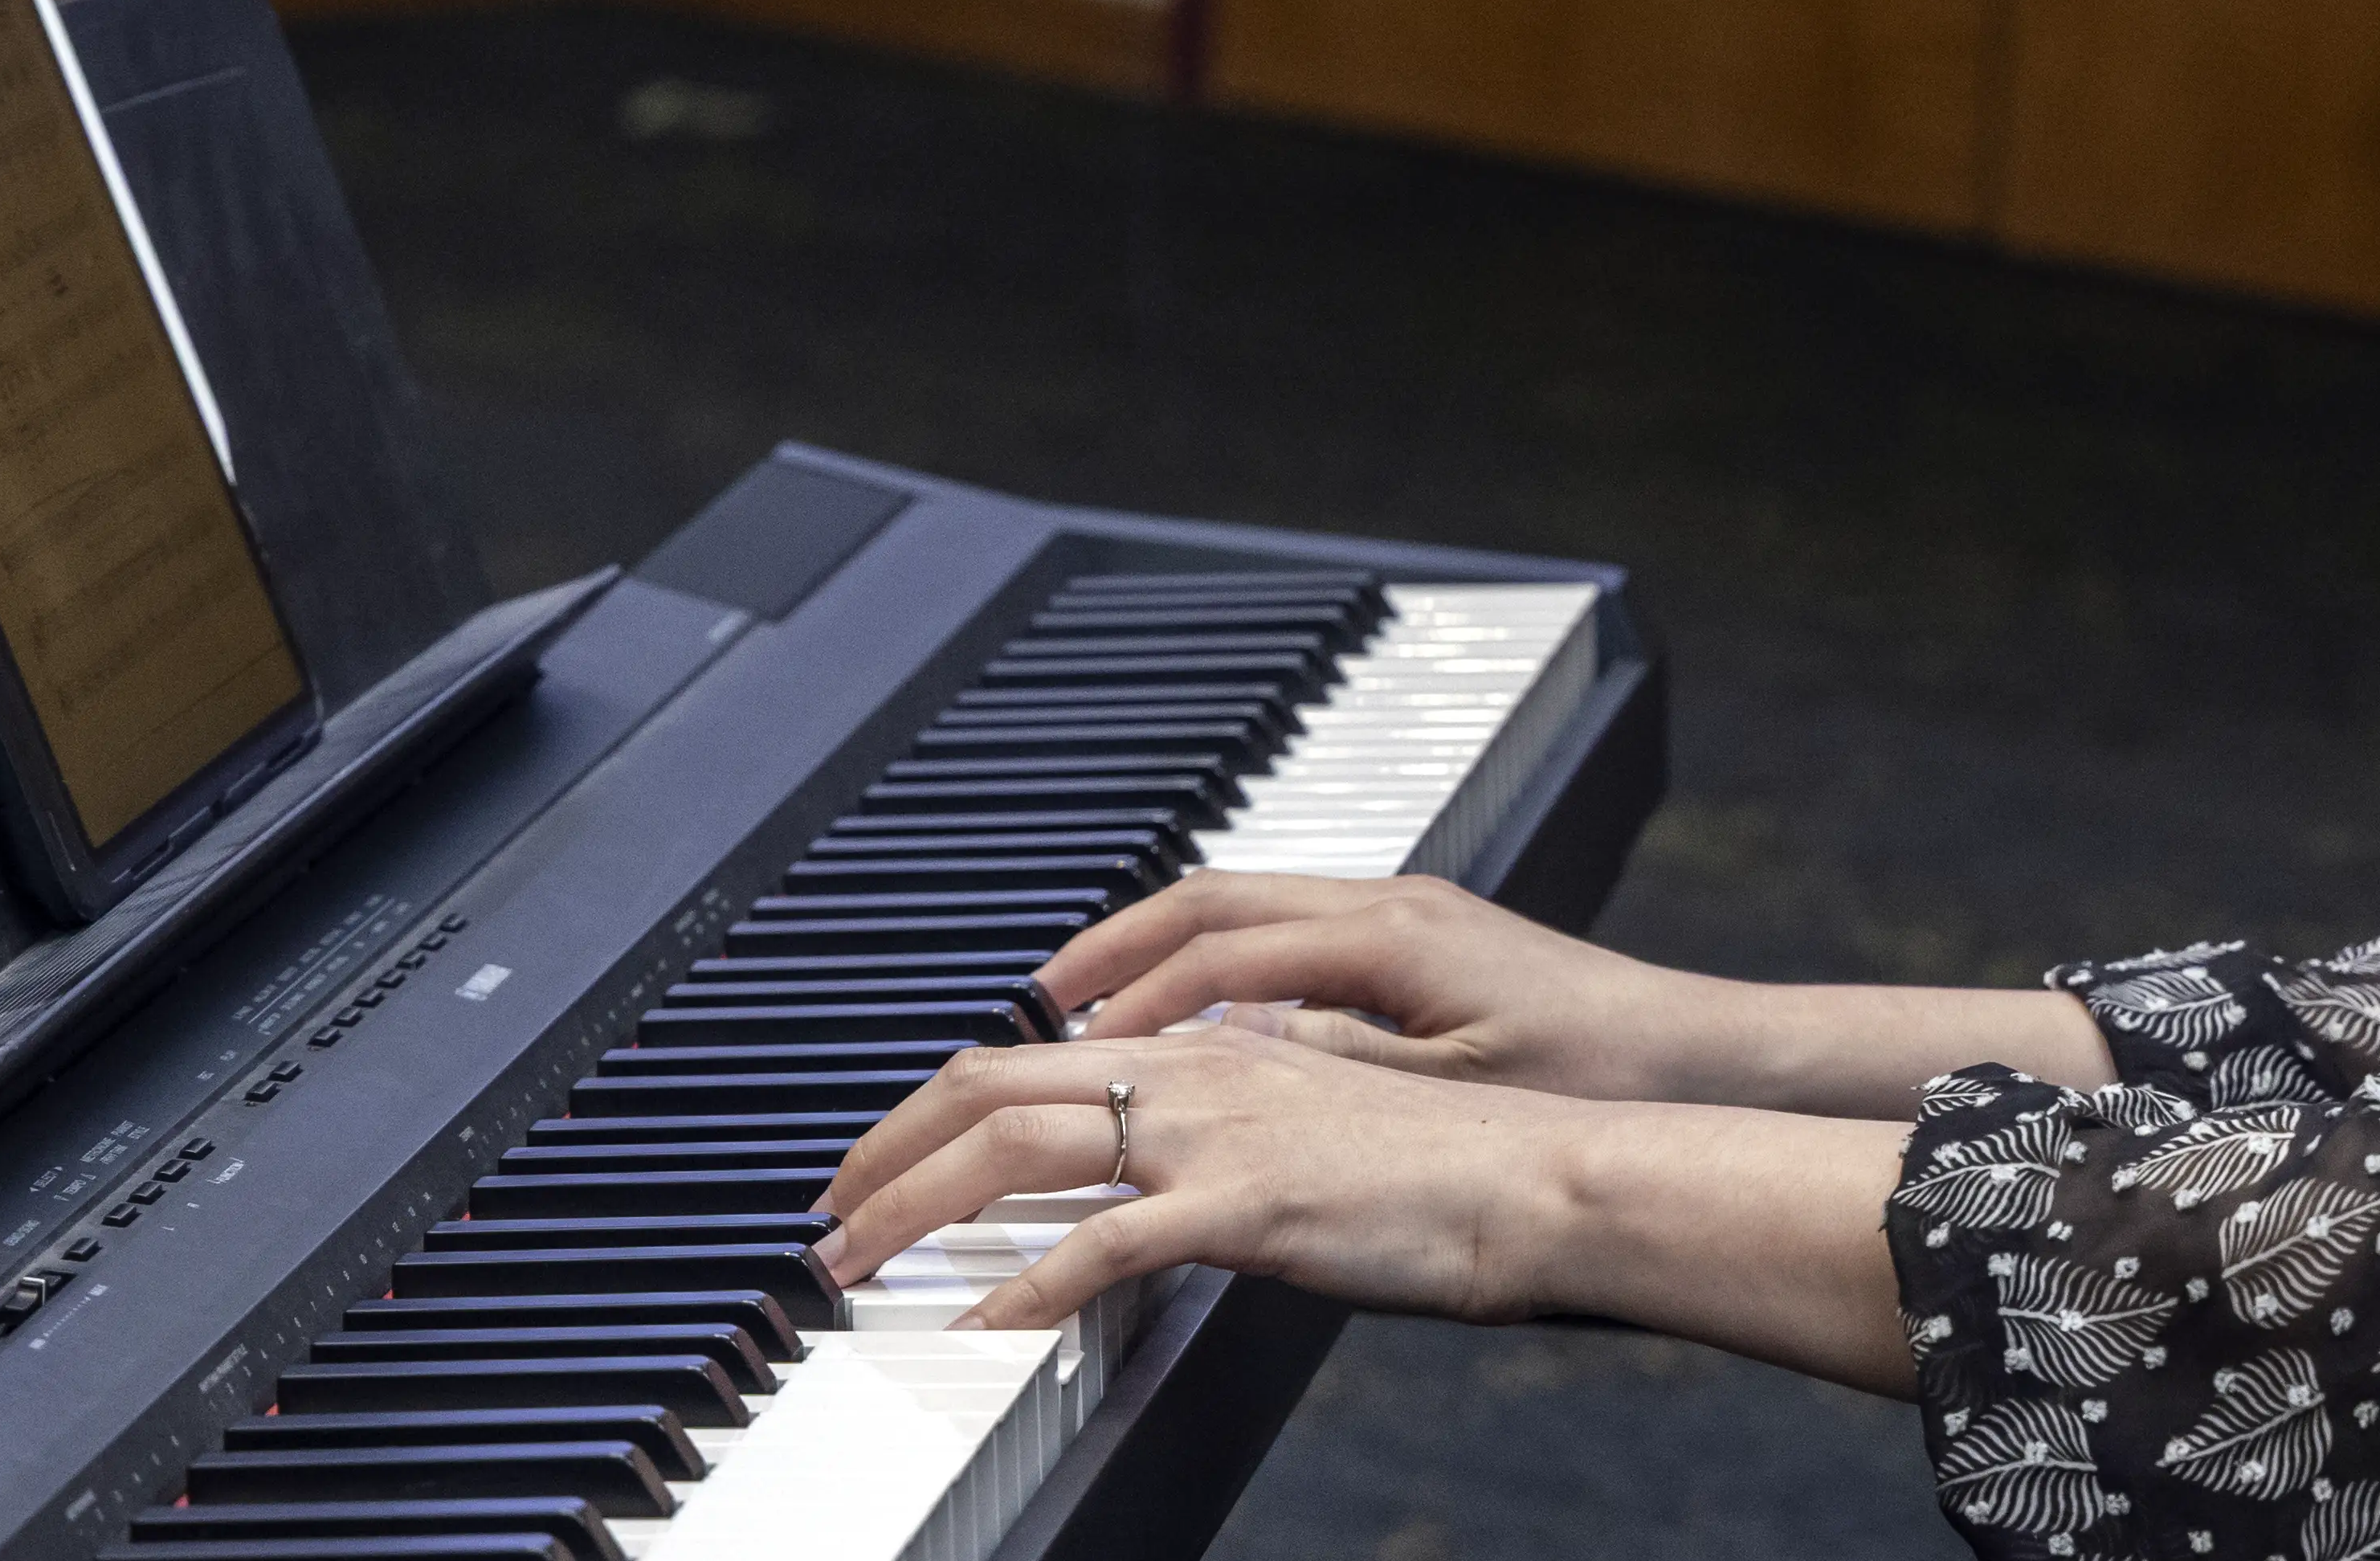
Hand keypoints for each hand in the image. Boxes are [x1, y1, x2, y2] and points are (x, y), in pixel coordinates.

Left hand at [815, 1028, 1582, 1329]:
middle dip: (886, 1149)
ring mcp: (1217, 1133)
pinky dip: (1020, 1293)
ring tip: (854, 1267)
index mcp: (1218, 1049)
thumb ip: (1248, 1124)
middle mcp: (1200, 1071)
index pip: (1038, 1056)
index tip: (888, 1159)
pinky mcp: (1245, 1207)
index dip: (942, 1103)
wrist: (1548, 1176)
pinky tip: (977, 1331)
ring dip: (912, 1209)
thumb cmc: (1460, 1167)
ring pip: (1015, 1150)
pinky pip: (1099, 1250)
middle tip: (830, 1213)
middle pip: (992, 1085)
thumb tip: (1179, 1159)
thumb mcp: (1331, 1126)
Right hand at [1037, 871, 1736, 1101]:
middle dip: (1119, 947)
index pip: (1221, 950)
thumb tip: (1227, 1057)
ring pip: (1250, 907)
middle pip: (1215, 901)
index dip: (1133, 998)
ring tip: (1092, 1002)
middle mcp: (1388, 906)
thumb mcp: (1450, 1090)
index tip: (1066, 1042)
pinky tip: (1200, 1015)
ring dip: (1165, 950)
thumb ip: (1331, 1069)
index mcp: (1388, 936)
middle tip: (1041, 996)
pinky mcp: (1425, 944)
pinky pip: (1293, 936)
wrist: (1696, 1056)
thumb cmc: (1596, 1075)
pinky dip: (1226, 966)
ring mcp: (1406, 917)